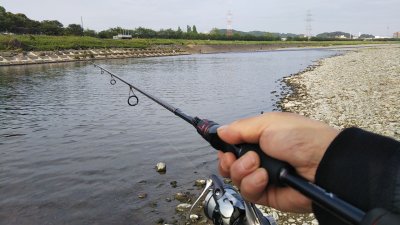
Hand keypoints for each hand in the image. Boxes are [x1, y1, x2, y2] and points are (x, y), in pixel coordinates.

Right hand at [217, 112, 338, 212]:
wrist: (323, 164)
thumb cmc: (303, 139)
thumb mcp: (268, 123)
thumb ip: (241, 128)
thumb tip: (221, 131)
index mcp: (261, 138)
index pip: (234, 145)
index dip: (225, 147)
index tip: (222, 146)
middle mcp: (261, 158)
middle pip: (230, 164)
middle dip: (229, 161)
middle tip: (235, 156)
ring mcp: (263, 176)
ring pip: (236, 178)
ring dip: (242, 170)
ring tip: (257, 164)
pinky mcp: (267, 194)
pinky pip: (247, 192)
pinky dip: (252, 183)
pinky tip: (264, 177)